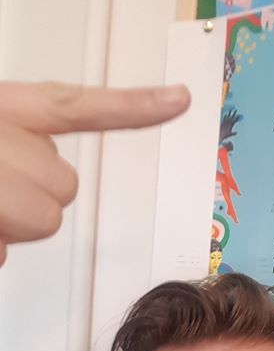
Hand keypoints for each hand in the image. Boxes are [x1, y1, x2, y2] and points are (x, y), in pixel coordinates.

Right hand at [0, 81, 190, 264]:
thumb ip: (23, 145)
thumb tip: (49, 173)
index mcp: (4, 108)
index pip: (75, 105)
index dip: (133, 106)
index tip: (179, 101)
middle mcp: (2, 134)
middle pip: (67, 184)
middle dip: (36, 198)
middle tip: (0, 193)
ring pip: (46, 220)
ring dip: (16, 226)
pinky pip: (6, 250)